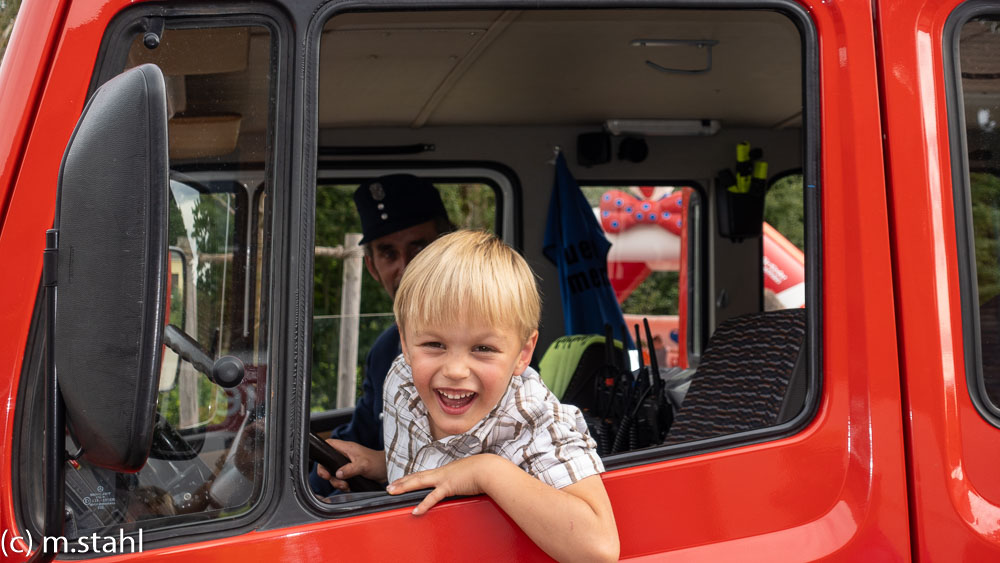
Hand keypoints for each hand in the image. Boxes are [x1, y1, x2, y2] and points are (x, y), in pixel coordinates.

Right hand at [316, 439, 386, 491]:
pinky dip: (343, 485)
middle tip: (336, 480)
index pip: (329, 444)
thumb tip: (338, 474)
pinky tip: (349, 486)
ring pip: (334, 473)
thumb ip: (350, 469)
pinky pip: (341, 479)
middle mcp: (345, 455)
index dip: (323, 454)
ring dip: (337, 482)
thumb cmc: (378, 463)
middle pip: (328, 463)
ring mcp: (348, 464)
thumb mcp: (363, 465)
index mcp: (347, 448)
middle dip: (330, 474)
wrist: (388, 471)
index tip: (324, 468)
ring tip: (346, 485)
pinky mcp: (351, 472)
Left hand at [386, 454, 501, 514]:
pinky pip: (433, 497)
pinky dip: (424, 504)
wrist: (489, 469)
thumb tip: (465, 481)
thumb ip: (463, 477)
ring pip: (419, 482)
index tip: (403, 480)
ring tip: (393, 491)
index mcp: (446, 470)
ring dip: (404, 486)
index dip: (412, 477)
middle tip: (390, 486)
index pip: (425, 474)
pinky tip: (415, 511)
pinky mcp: (449, 486)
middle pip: (417, 476)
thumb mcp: (470, 473)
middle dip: (402, 481)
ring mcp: (444, 478)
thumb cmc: (483, 470)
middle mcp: (442, 472)